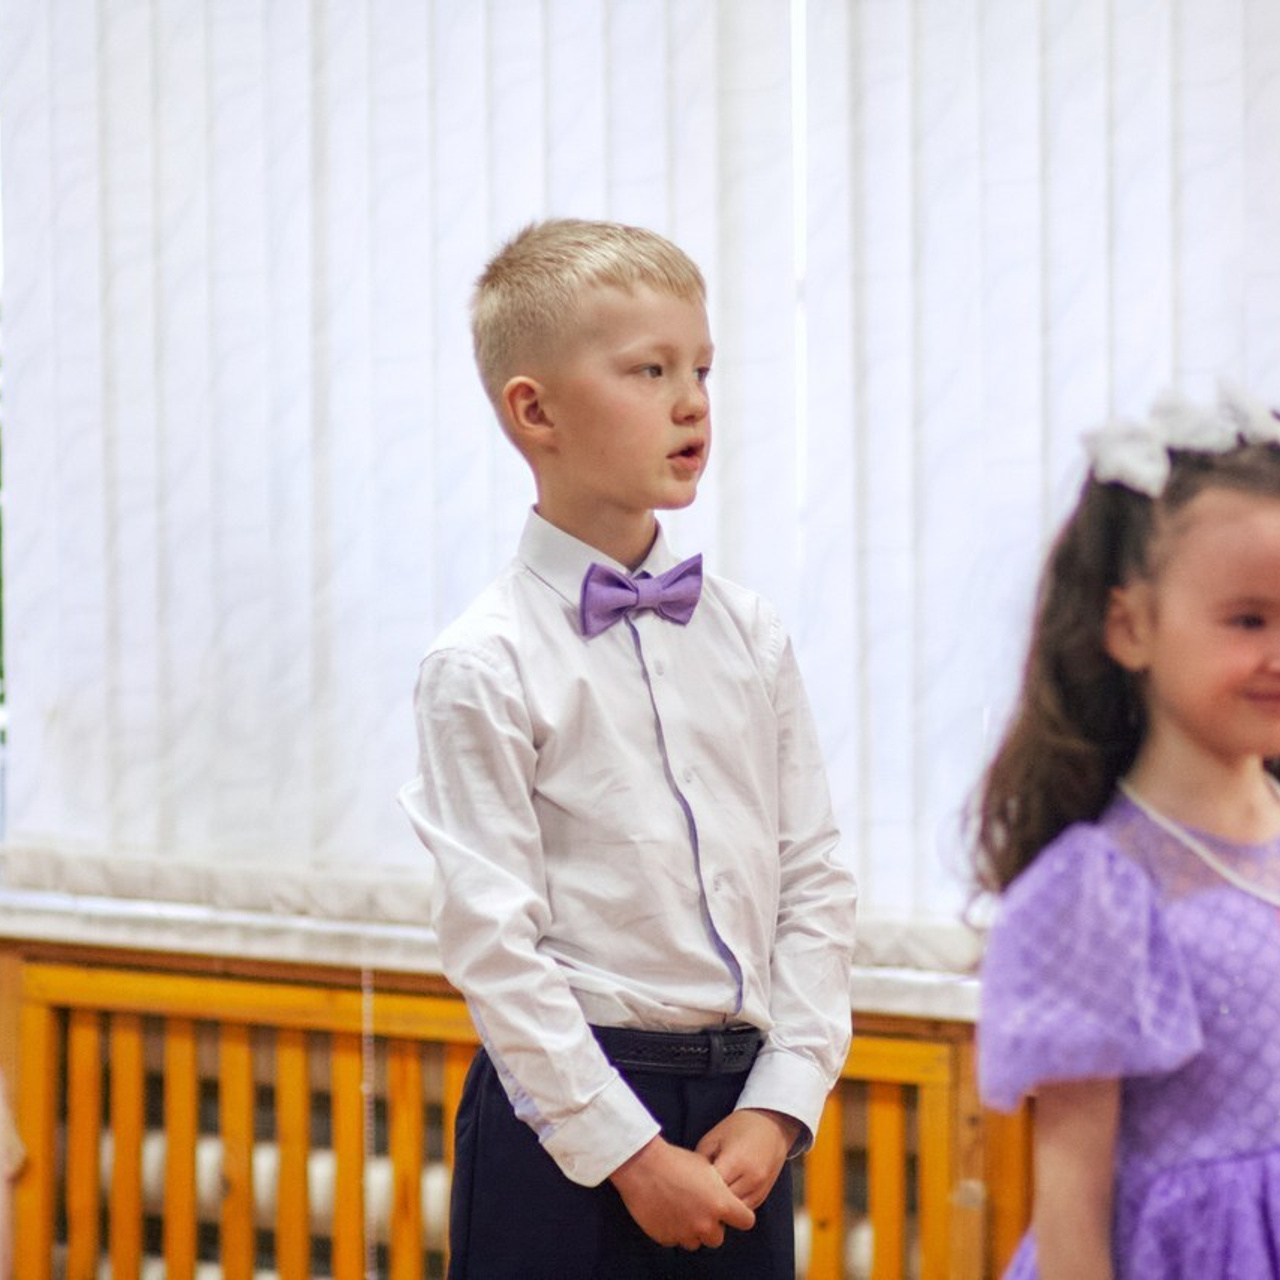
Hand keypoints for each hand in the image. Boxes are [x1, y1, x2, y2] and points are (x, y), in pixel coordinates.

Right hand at [609, 1135, 755, 1249]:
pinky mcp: (666, 1238)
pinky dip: (673, 1229)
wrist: (642, 1165)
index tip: (732, 1209)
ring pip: (696, 1241)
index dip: (740, 1215)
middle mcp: (705, 1224)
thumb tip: (724, 1196)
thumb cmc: (675, 1161)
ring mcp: (685, 1233)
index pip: (746, 1221)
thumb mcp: (706, 1166)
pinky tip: (666, 1210)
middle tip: (699, 1207)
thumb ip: (720, 1188)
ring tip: (680, 1208)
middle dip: (711, 1225)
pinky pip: (675, 1239)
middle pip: (718, 1237)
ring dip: (691, 1230)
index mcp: (721, 1204)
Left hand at [695, 1108, 800, 1210]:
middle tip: (691, 1196)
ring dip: (720, 1208)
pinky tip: (721, 1199)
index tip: (685, 1188)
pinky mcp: (763, 1196)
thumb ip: (701, 1163)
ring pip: (733, 1213)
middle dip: (707, 1202)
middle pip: (722, 1204)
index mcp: (736, 1161)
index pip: (711, 1188)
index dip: (695, 1190)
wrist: (772, 1125)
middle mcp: (751, 1179)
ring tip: (705, 1199)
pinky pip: (743, 1211)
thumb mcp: (713, 1138)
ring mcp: (759, 1189)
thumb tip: (689, 1185)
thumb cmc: (738, 1128)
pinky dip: (731, 1208)